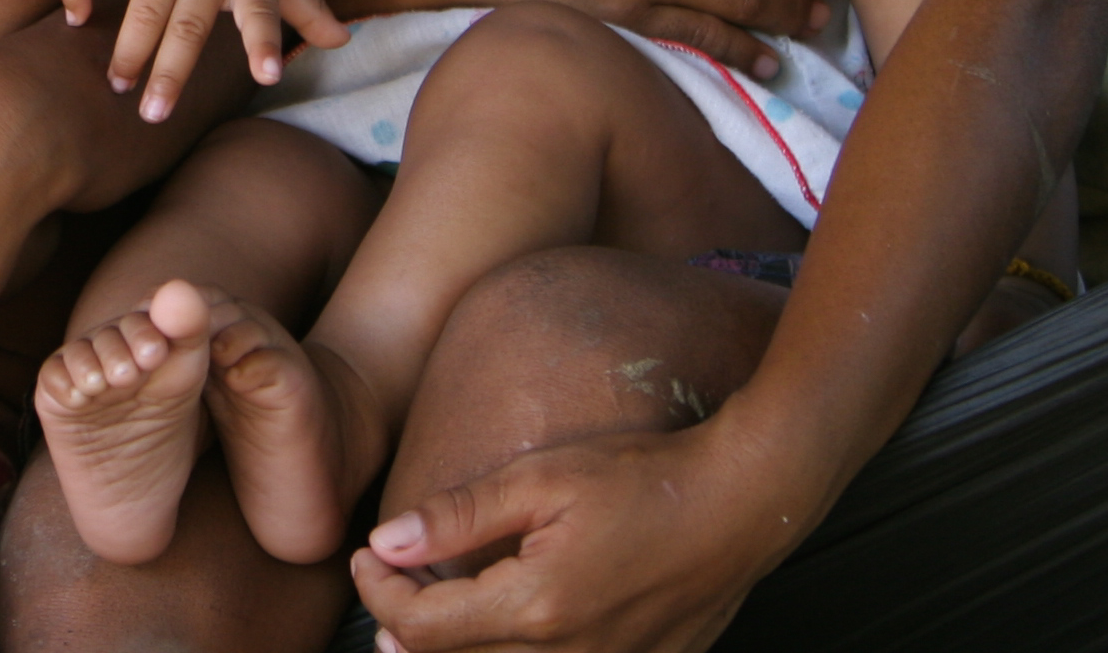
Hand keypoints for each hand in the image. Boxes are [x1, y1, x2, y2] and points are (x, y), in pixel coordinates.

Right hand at [63, 0, 347, 119]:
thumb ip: (307, 6)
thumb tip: (343, 42)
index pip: (262, 11)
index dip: (264, 42)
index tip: (267, 75)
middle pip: (188, 23)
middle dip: (170, 70)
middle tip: (154, 114)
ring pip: (143, 4)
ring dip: (128, 46)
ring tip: (117, 83)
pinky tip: (75, 16)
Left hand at [351, 419, 810, 652]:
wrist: (741, 504)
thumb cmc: (646, 479)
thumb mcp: (541, 478)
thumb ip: (458, 515)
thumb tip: (385, 540)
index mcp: (537, 608)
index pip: (420, 627)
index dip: (377, 592)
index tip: (366, 554)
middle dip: (401, 629)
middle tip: (385, 586)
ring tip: (424, 619)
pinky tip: (499, 630)